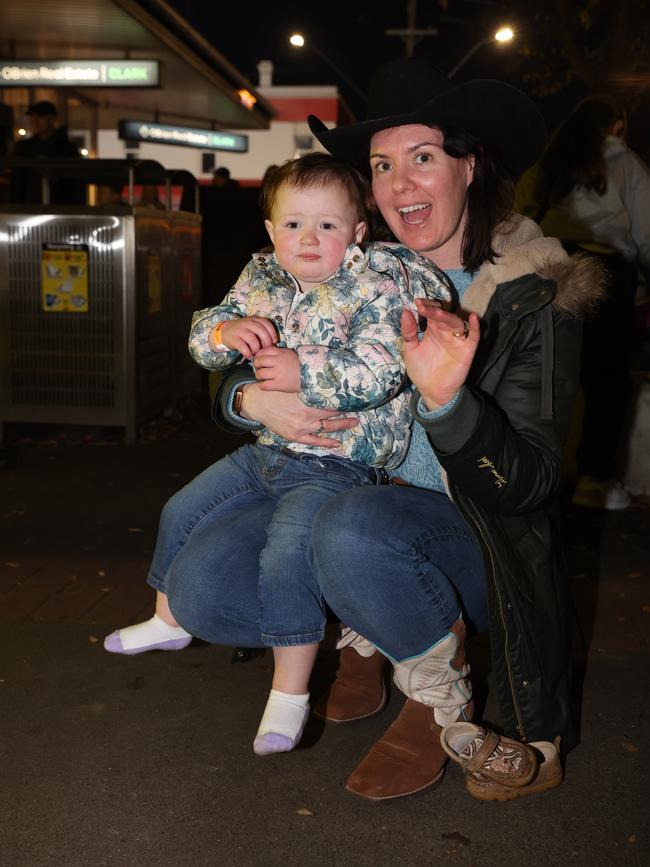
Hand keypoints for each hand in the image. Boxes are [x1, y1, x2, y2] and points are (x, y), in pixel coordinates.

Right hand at [219, 317, 276, 359]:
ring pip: (252, 339)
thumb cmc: (243, 332)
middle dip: (266, 342)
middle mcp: (247, 323)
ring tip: (256, 353)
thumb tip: (272, 344)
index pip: (266, 323)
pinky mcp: (233, 338)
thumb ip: (262, 333)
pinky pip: (242, 346)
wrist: (225, 332)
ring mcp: (239, 330)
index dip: (272, 333)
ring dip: (256, 348)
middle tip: (266, 350)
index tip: (274, 341)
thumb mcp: (253, 328)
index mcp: (254, 319)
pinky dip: (247, 352)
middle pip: (260, 330)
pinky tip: (249, 356)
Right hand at [239, 383, 357, 447]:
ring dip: (343, 424)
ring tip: (355, 421)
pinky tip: (337, 443)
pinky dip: (327, 442)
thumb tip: (325, 379)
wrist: (258, 402)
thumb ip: (308, 384)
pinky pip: (315, 441)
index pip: (331, 398)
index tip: (355, 395)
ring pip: (328, 426)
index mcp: (307, 397)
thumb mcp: (292, 384)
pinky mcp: (296, 435)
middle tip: (361, 406)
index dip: (344, 397)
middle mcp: (307, 412)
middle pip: (333, 412)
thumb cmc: (276, 390)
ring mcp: (303, 425)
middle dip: (347, 409)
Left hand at [254, 347, 300, 391]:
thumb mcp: (289, 354)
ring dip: (259, 376)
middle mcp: (278, 362)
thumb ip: (278, 353)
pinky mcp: (279, 384)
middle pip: (258, 361)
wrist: (311, 375)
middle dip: (257, 365)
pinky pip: (264, 385)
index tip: (260, 360)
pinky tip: (266, 384)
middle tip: (260, 368)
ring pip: (259, 374)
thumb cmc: (300, 365)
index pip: (262, 351)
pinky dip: (262, 385)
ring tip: (263, 378)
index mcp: (280, 353)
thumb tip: (263, 355)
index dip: (259, 356)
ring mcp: (278, 373)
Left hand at [401, 299, 479, 408]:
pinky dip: (475, 327)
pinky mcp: (467, 350)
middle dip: (434, 310)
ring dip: (447, 317)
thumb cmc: (421, 370)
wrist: (432, 391)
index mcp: (432, 330)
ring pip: (456, 323)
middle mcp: (445, 332)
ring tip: (437, 313)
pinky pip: (474, 336)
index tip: (417, 303)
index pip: (431, 312)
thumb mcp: (410, 350)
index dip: (425, 306)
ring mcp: (457, 340)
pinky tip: (473, 318)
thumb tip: (405, 311)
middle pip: (443, 315)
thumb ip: (408, 332)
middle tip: (423, 307)